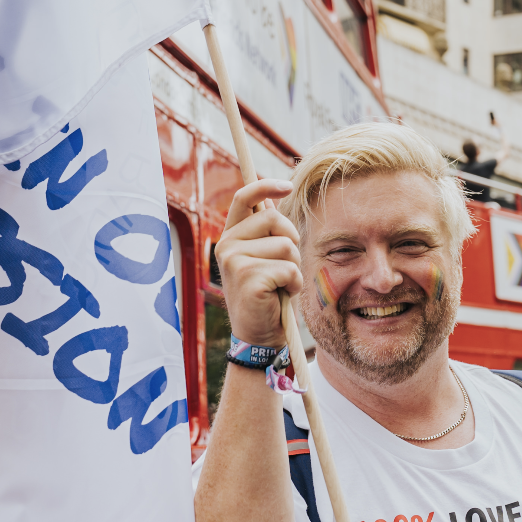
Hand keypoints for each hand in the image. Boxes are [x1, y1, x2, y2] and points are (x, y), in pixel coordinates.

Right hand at [214, 179, 301, 348]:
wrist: (259, 337)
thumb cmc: (268, 296)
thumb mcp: (265, 259)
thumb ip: (266, 233)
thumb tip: (273, 199)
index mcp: (230, 237)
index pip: (244, 198)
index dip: (266, 186)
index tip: (288, 184)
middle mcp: (227, 245)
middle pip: (275, 220)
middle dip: (292, 242)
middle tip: (284, 268)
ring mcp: (234, 261)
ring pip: (286, 246)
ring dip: (294, 267)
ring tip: (281, 285)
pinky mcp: (248, 278)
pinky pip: (289, 268)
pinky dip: (294, 284)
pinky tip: (281, 296)